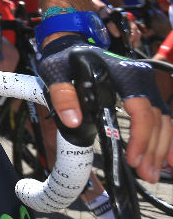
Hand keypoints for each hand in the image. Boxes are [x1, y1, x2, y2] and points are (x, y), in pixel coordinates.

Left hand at [38, 39, 172, 181]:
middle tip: (146, 175)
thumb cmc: (66, 59)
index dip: (141, 137)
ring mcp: (146, 86)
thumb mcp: (57, 73)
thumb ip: (63, 96)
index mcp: (125, 74)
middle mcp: (142, 79)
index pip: (142, 111)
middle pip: (157, 120)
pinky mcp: (144, 93)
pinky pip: (162, 117)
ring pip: (163, 121)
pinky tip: (166, 158)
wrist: (72, 44)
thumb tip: (73, 122)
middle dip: (152, 150)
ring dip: (160, 148)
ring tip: (152, 173)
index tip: (132, 159)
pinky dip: (166, 138)